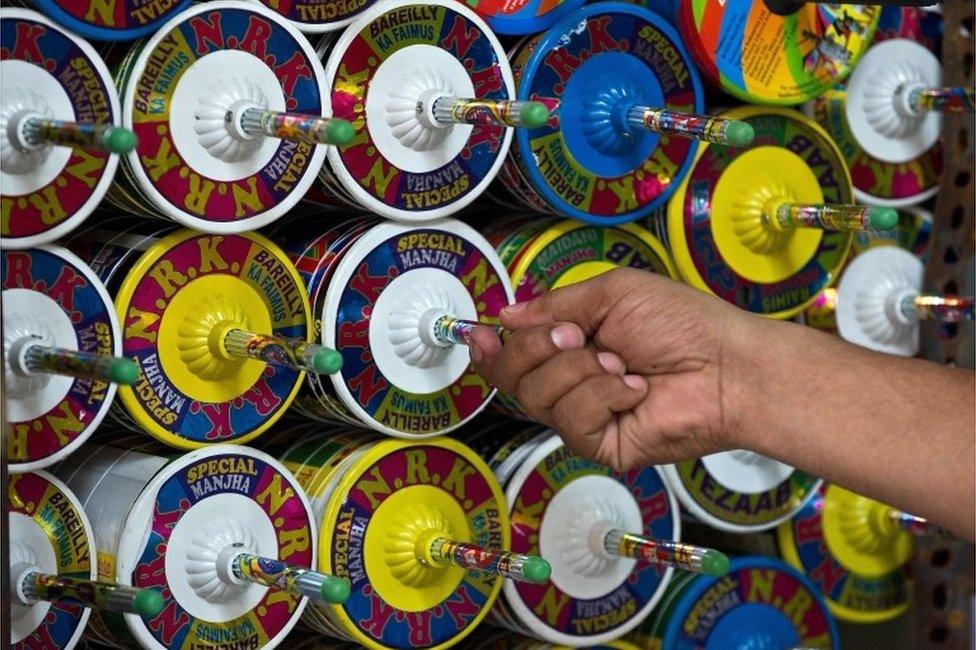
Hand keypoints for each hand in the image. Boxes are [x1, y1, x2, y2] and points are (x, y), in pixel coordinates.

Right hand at [468, 268, 754, 469]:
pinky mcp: (600, 445)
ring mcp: (585, 417)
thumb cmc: (684, 324)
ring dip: (582, 369)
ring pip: (538, 395)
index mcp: (571, 346)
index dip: (490, 348)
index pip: (512, 355)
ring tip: (623, 364)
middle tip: (581, 336)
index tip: (479, 333)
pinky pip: (572, 419)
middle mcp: (572, 383)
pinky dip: (604, 395)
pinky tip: (635, 390)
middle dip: (541, 347)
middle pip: (512, 376)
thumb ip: (554, 305)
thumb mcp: (612, 293)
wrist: (728, 365)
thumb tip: (506, 315)